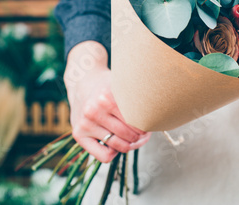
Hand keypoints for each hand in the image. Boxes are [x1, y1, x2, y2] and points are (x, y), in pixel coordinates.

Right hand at [64, 41, 149, 162]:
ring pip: (118, 146)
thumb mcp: (122, 84)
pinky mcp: (78, 134)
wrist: (82, 82)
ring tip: (134, 139)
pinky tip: (116, 143)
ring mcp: (85, 124)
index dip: (147, 125)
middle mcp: (93, 111)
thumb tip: (161, 113)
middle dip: (141, 136)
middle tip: (144, 133)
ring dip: (130, 145)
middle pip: (128, 135)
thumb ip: (138, 95)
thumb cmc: (108, 85)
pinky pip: (104, 156)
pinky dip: (114, 153)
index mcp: (106, 97)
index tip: (149, 123)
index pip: (135, 121)